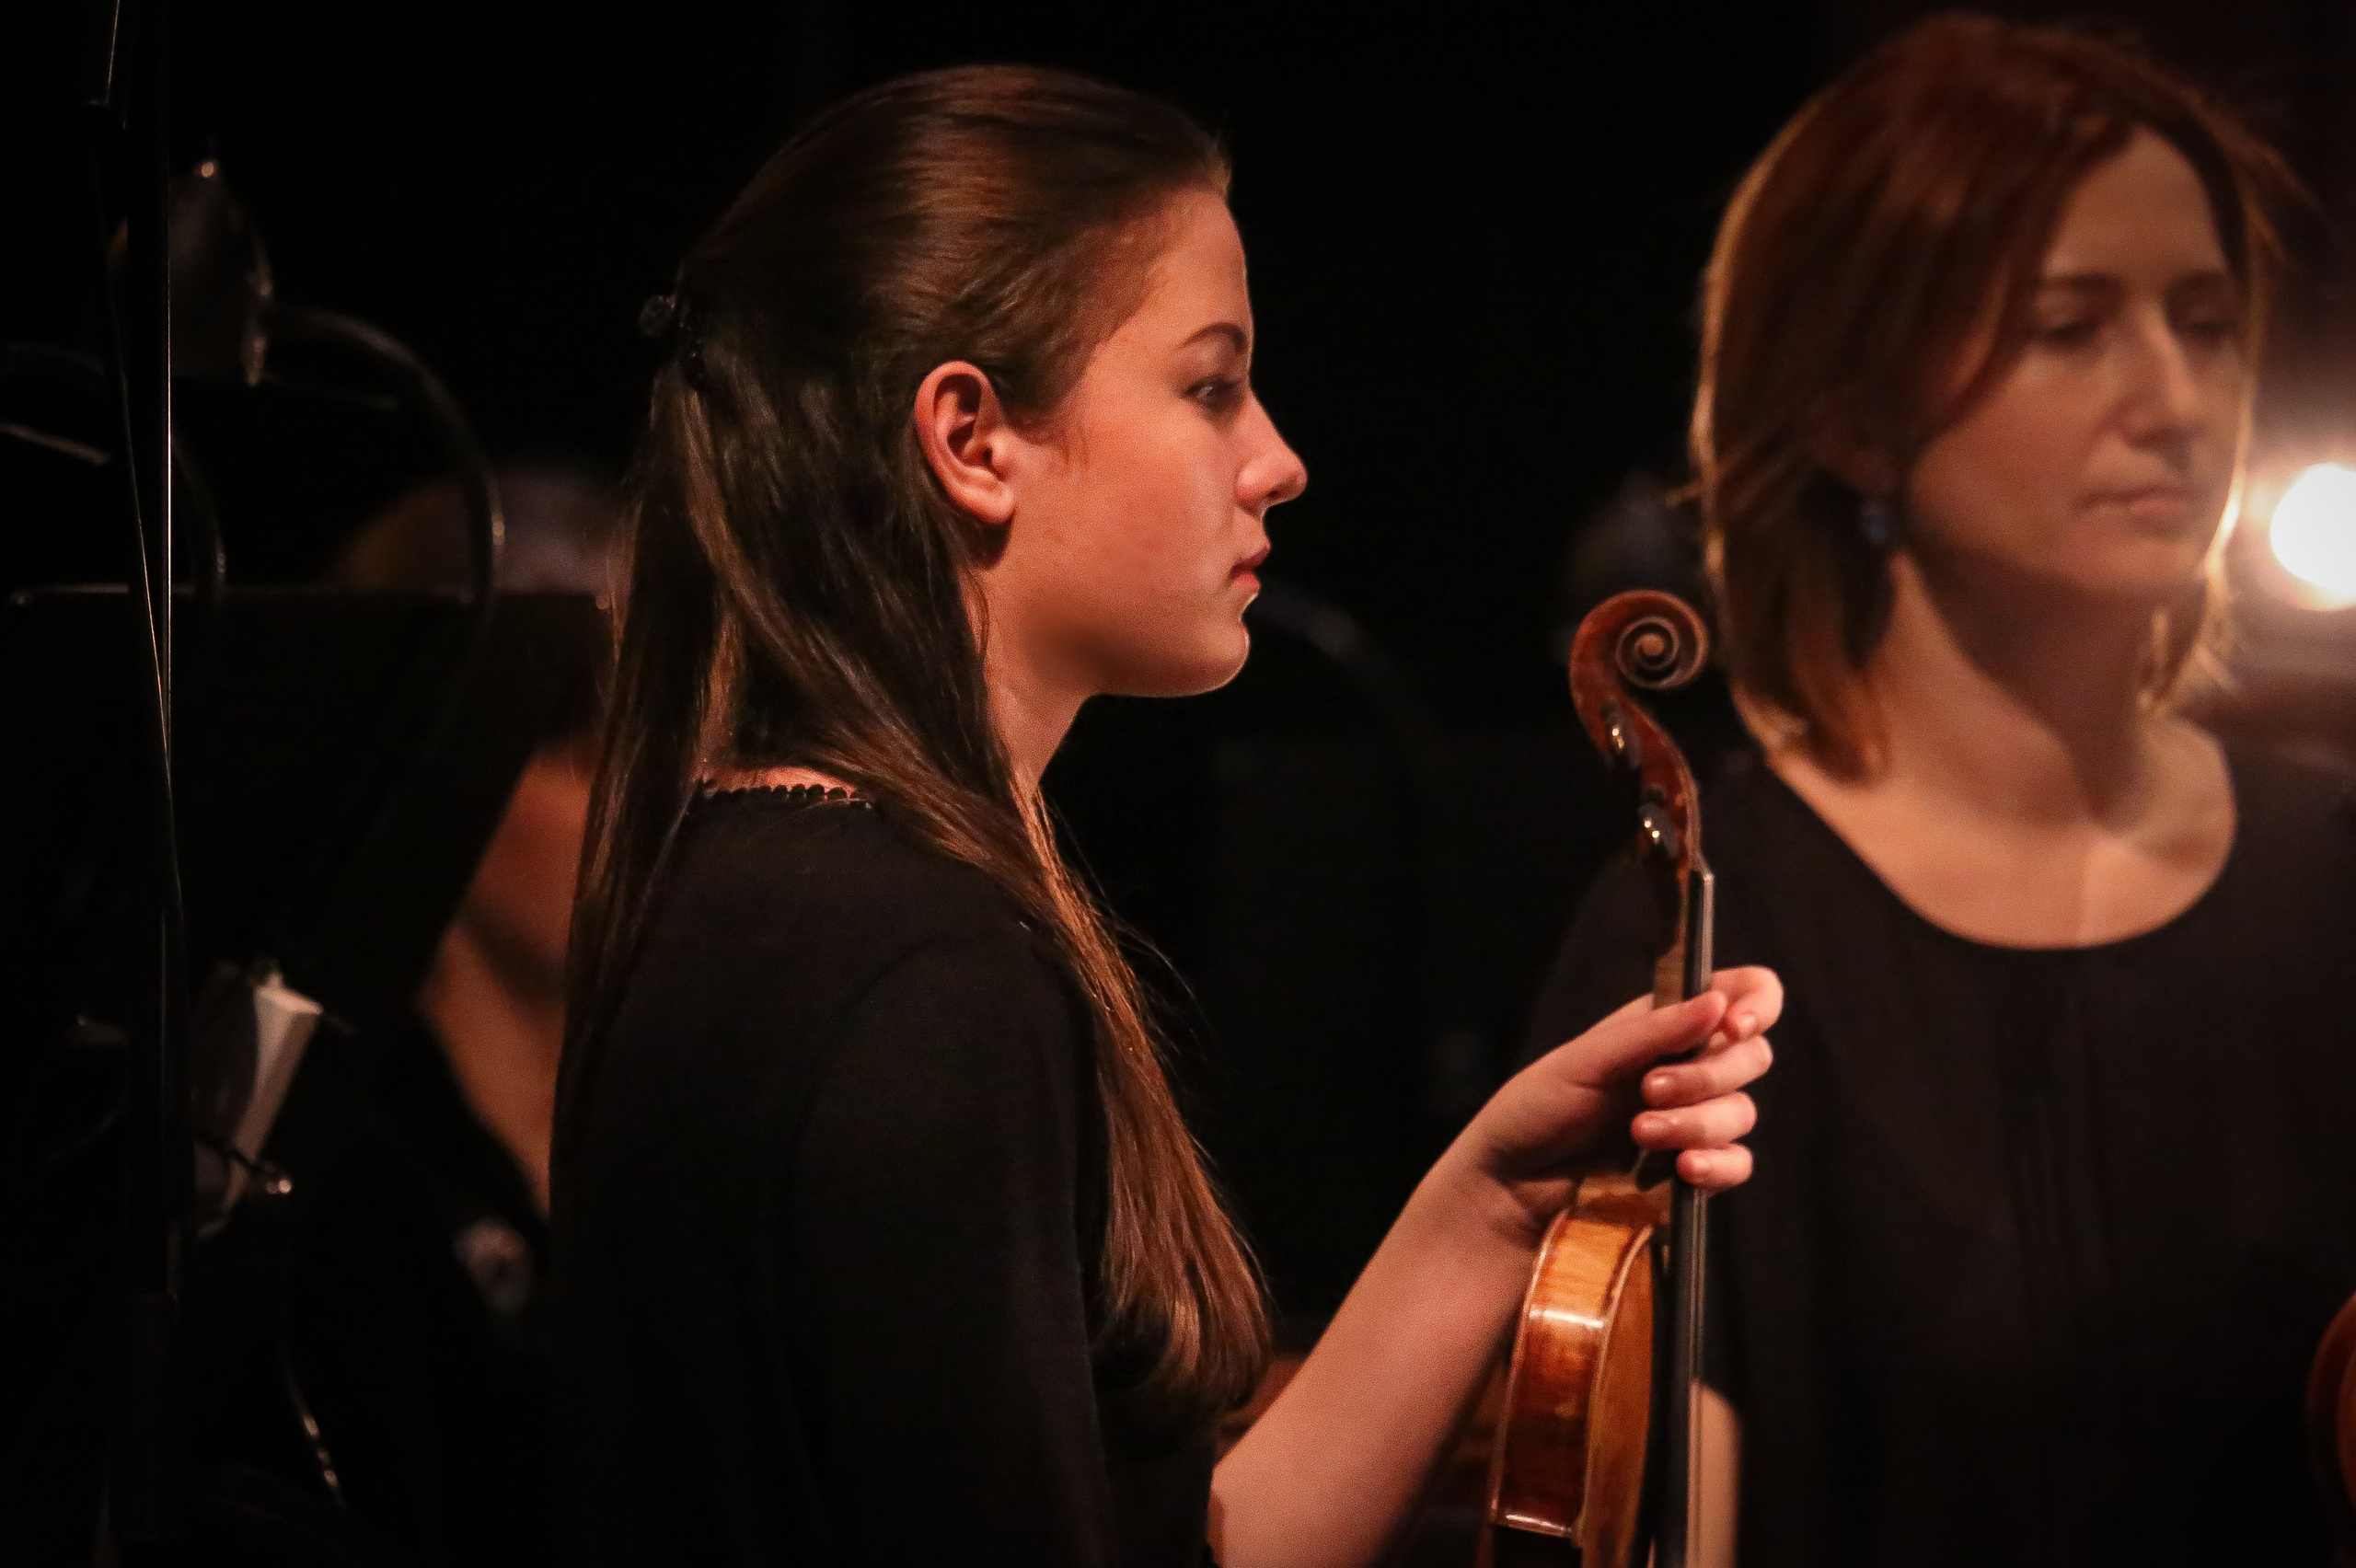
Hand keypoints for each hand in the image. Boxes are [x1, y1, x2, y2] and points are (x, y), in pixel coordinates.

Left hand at [1447, 968, 1779, 1246]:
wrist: (1510, 1185)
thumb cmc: (1537, 1110)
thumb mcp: (1584, 1061)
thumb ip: (1653, 1032)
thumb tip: (1717, 1001)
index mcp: (1664, 1026)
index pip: (1740, 994)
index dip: (1755, 1003)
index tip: (1735, 1025)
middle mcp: (1688, 1068)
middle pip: (1752, 1056)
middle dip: (1709, 1073)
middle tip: (1650, 1090)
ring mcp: (1694, 1121)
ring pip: (1742, 1112)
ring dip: (1697, 1121)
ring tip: (1641, 1132)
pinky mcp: (1693, 1173)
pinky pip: (1736, 1164)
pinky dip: (1717, 1164)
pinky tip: (1684, 1168)